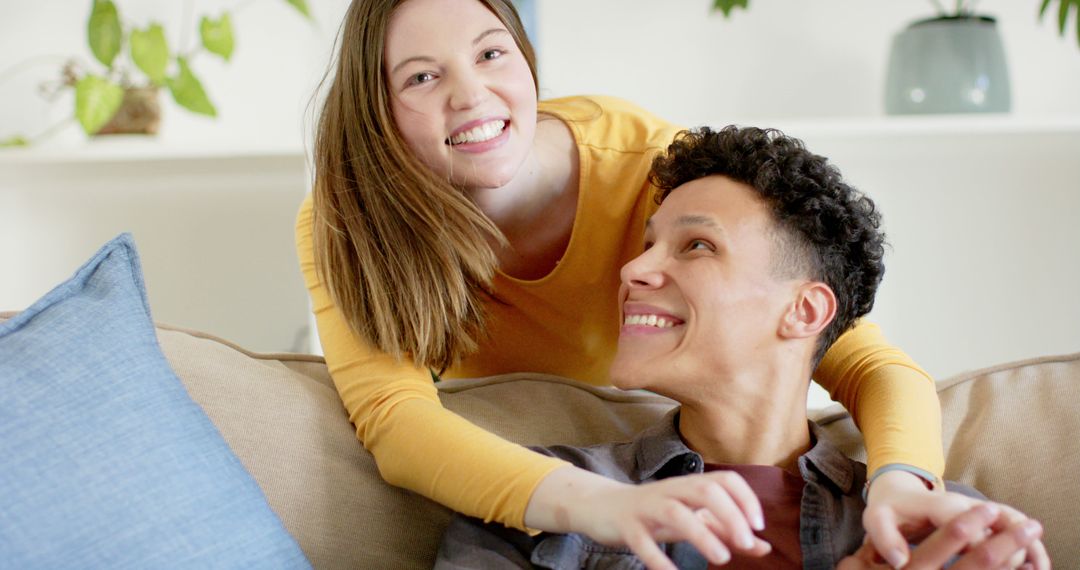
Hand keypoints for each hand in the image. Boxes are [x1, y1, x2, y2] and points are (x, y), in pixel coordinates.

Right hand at [525, 466, 770, 569]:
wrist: (602, 507)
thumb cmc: (655, 514)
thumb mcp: (691, 519)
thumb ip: (725, 532)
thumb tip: (764, 547)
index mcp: (689, 486)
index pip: (725, 480)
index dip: (745, 499)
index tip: (757, 526)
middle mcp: (670, 490)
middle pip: (705, 490)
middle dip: (730, 515)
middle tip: (744, 543)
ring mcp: (646, 507)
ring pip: (675, 511)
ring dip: (701, 534)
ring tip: (721, 558)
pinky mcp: (626, 527)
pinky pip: (642, 542)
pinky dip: (659, 559)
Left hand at [862, 471, 1049, 568]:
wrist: (898, 490)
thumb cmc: (888, 509)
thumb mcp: (876, 520)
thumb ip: (885, 537)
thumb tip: (899, 562)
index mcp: (936, 505)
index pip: (963, 525)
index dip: (976, 546)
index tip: (987, 564)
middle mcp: (961, 502)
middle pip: (995, 520)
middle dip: (1008, 544)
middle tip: (1018, 567)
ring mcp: (974, 506)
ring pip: (1010, 518)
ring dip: (1024, 540)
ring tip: (1035, 566)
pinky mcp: (983, 513)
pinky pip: (1012, 522)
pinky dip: (1025, 538)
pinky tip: (1033, 563)